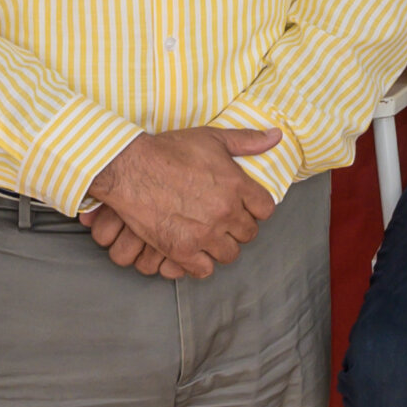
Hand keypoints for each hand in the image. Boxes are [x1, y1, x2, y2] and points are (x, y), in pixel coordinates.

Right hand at [85, 127, 282, 278]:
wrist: (130, 168)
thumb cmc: (169, 150)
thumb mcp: (212, 138)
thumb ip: (247, 140)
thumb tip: (276, 136)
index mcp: (237, 185)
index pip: (266, 209)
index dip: (256, 208)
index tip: (244, 206)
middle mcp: (226, 211)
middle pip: (248, 233)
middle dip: (238, 228)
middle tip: (223, 221)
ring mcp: (204, 233)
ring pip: (229, 254)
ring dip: (221, 247)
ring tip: (209, 237)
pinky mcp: (181, 249)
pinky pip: (204, 270)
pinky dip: (200, 264)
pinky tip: (193, 252)